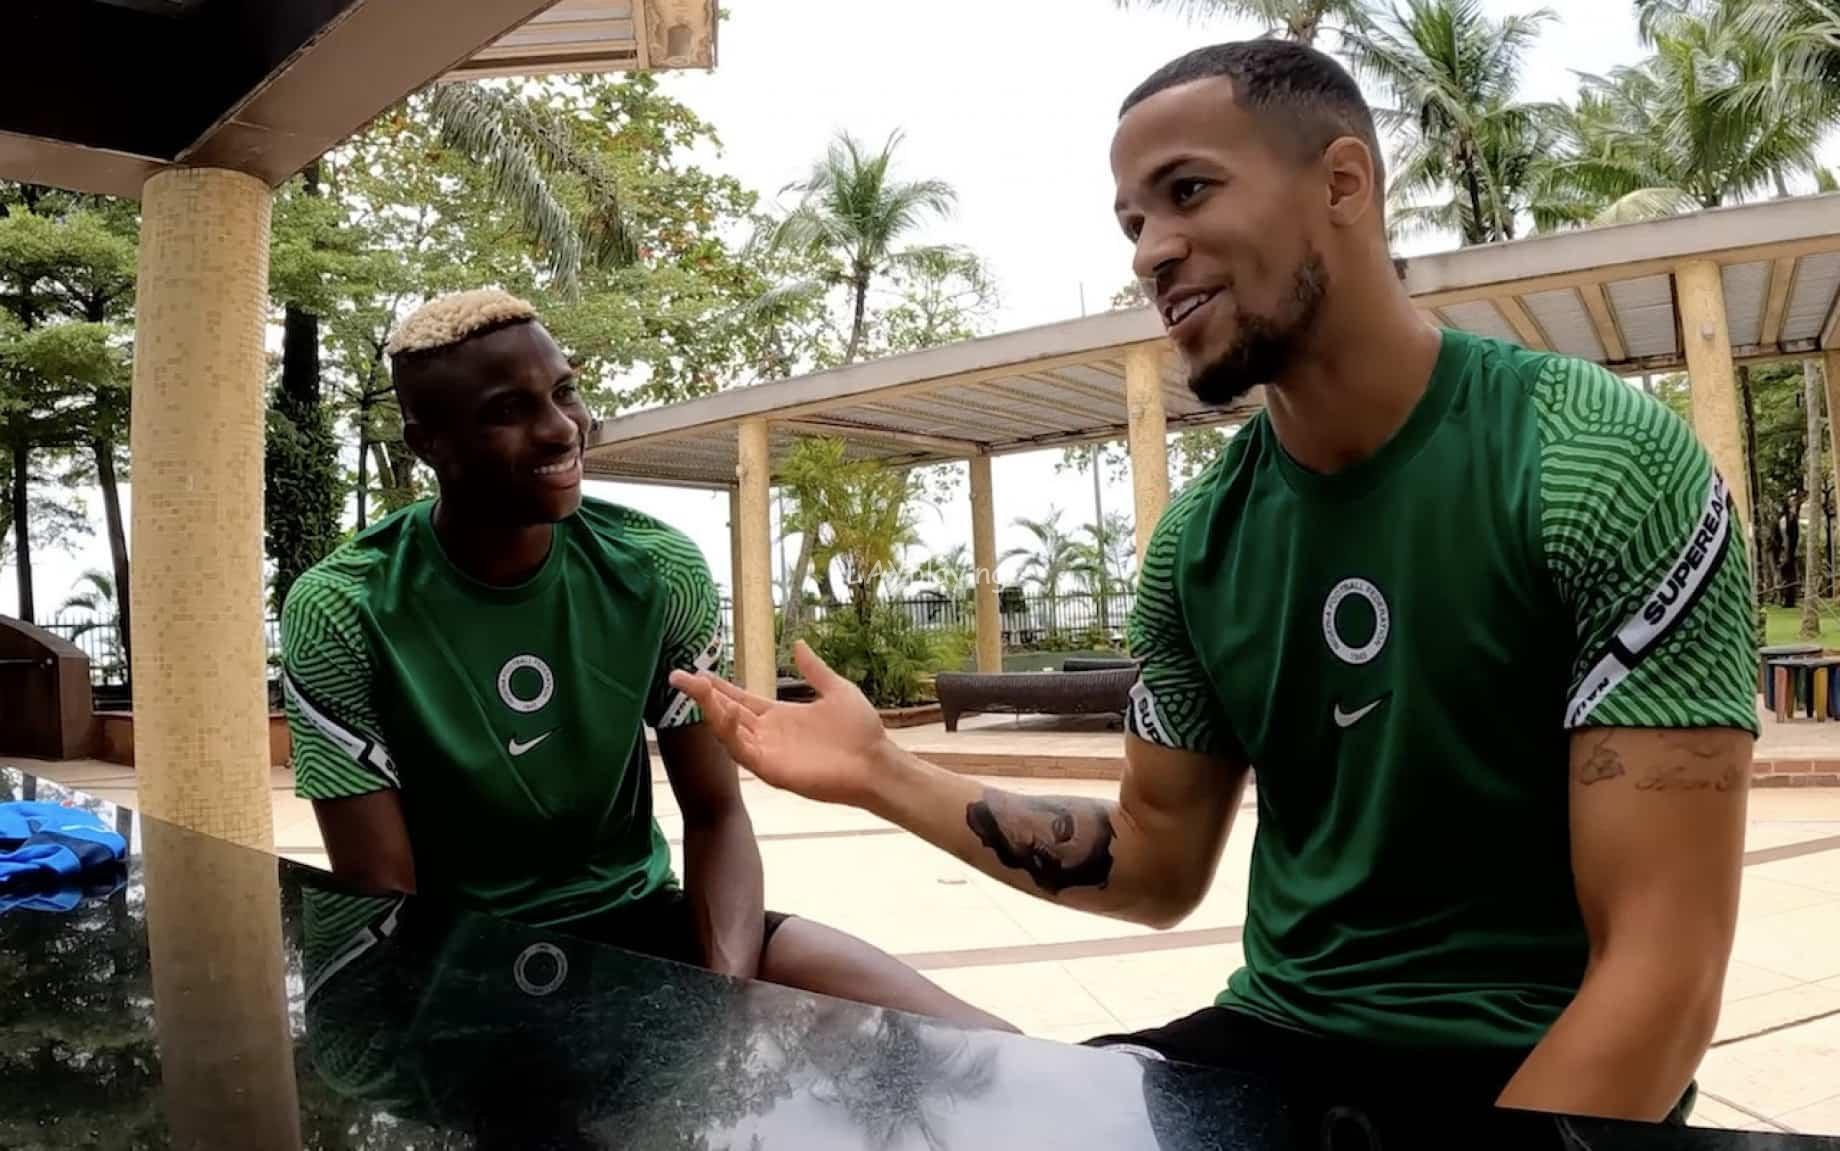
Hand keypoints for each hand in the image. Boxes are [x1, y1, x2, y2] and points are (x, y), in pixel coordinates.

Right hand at [669, 641, 888, 807]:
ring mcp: (768, 753)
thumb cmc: (860, 730)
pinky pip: (744, 752)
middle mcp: (768, 734)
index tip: (695, 671)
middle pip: (726, 713)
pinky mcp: (772, 770)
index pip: (739, 699)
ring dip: (712, 711)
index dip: (717, 687)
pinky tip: (726, 713)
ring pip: (729, 731)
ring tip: (697, 688)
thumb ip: (814, 670)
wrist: (876, 761)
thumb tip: (798, 643)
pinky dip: (732, 734)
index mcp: (779, 716)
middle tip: (678, 675)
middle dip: (702, 695)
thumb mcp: (836, 689)